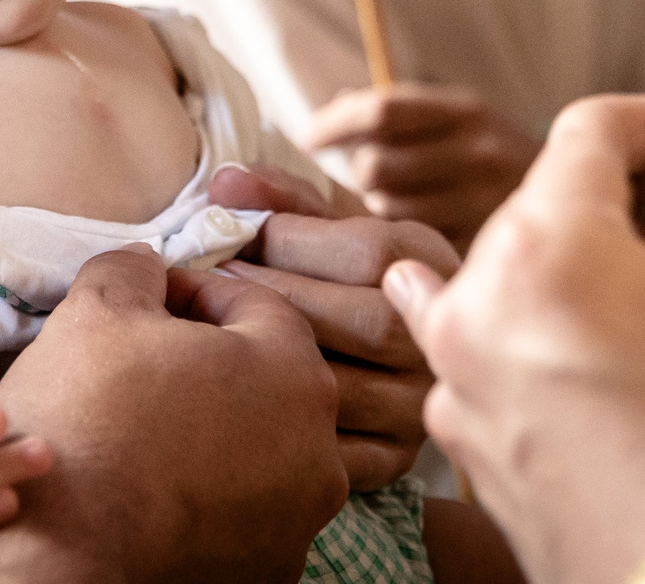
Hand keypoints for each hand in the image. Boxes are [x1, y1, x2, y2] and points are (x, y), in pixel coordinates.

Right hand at [0, 248, 345, 583]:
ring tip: (149, 426)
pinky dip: (214, 490)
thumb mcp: (96, 309)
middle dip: (211, 361)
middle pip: (268, 377)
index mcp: (293, 371)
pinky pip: (250, 508)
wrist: (60, 559)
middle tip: (146, 362)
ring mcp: (300, 518)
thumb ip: (134, 269)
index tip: (150, 302)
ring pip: (263, 445)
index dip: (195, 292)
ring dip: (216, 426)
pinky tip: (158, 483)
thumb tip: (147, 265)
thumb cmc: (84, 422)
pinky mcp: (273, 569)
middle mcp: (319, 449)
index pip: (256, 303)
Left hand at [211, 163, 450, 490]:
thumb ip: (277, 200)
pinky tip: (232, 394)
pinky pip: (341, 452)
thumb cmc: (331, 269)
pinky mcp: (395, 458)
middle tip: (209, 283)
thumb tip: (225, 185)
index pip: (371, 252)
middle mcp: (435, 337)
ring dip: (271, 363)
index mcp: (426, 263)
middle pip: (368, 323)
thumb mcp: (318, 223)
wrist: (367, 345)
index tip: (232, 233)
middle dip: (277, 300)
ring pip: (351, 390)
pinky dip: (279, 426)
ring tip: (212, 334)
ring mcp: (419, 402)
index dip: (293, 241)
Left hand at [299, 84, 541, 243]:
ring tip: (403, 202)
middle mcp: (478, 153)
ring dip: (379, 206)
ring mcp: (484, 204)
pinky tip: (418, 230)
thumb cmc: (503, 157)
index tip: (307, 135)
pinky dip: (402, 237)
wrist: (593, 198)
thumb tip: (335, 108)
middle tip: (372, 176)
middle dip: (359, 170)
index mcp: (468, 110)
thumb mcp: (466, 116)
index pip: (382, 109)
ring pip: (386, 209)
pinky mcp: (484, 248)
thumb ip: (404, 111)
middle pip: (374, 164)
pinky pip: (413, 244)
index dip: (334, 121)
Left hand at [384, 96, 644, 583]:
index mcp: (544, 254)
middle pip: (542, 204)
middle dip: (619, 207)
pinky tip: (593, 357)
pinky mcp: (467, 443)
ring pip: (504, 277)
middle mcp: (475, 306)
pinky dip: (529, 334)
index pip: (586, 132)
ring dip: (570, 269)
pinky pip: (481, 352)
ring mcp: (459, 381)